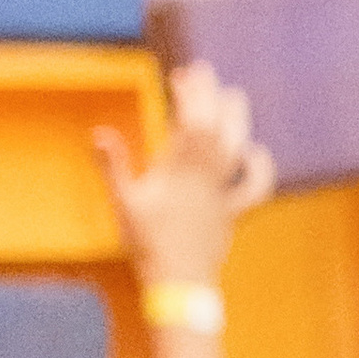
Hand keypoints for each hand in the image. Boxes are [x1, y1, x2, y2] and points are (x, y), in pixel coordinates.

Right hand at [93, 63, 273, 288]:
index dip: (190, 93)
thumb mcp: (124, 203)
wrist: (179, 284)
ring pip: (239, 149)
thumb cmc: (148, 243)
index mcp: (178, 169)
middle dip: (212, 95)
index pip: (190, 120)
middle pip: (217, 126)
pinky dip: (260, 169)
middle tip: (203, 73)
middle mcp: (205, 177)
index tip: (182, 75)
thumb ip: (113, 165)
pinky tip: (254, 152)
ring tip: (231, 97)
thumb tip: (98, 133)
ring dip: (238, 120)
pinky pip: (256, 189)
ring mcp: (223, 194)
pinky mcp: (235, 212)